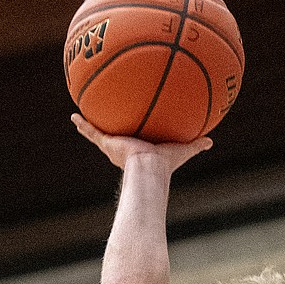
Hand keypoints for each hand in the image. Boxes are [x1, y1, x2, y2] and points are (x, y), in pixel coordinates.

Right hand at [71, 114, 211, 174]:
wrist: (150, 168)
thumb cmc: (166, 163)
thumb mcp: (183, 149)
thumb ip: (196, 145)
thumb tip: (211, 141)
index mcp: (138, 151)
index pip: (133, 142)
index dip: (131, 137)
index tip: (130, 132)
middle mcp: (123, 149)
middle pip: (114, 138)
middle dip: (109, 132)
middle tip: (105, 122)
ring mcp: (113, 146)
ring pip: (99, 134)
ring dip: (88, 126)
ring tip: (78, 116)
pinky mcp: (107, 143)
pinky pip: (92, 132)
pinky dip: (82, 124)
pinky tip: (73, 116)